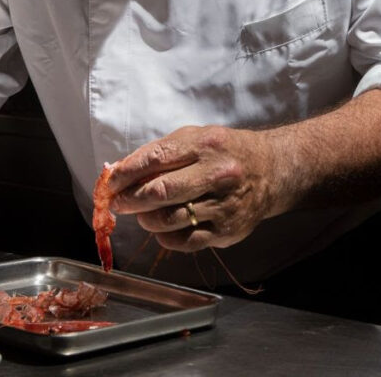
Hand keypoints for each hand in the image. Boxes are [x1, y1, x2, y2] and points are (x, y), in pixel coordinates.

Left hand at [108, 126, 281, 251]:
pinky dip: (165, 237)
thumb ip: (159, 152)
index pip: (156, 158)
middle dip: (131, 199)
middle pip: (161, 191)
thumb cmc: (223, 152)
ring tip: (143, 214)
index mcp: (205, 145)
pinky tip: (164, 228)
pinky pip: (185, 241)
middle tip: (117, 203)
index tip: (110, 182)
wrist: (270, 171)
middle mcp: (217, 173)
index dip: (127, 172)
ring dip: (146, 219)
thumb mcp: (196, 138)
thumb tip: (118, 171)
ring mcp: (224, 205)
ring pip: (169, 220)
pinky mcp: (227, 231)